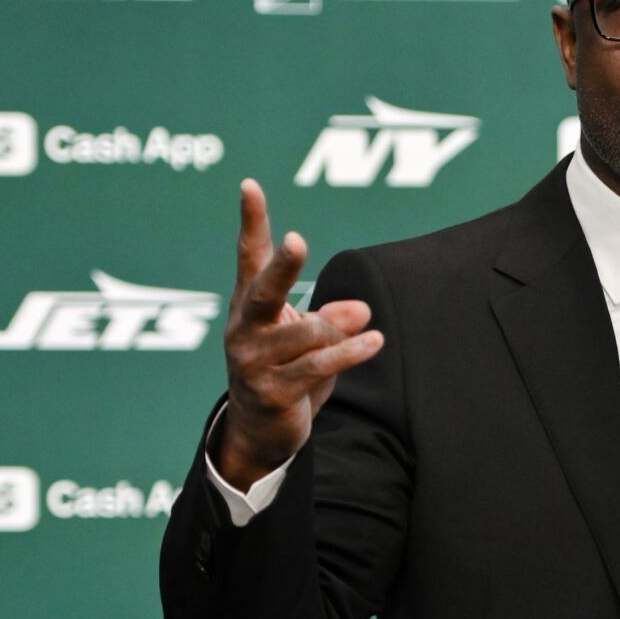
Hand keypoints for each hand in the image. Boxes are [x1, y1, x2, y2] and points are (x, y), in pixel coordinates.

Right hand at [216, 178, 384, 488]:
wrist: (260, 434)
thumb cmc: (285, 372)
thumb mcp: (310, 340)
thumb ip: (332, 319)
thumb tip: (363, 311)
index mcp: (248, 305)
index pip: (249, 256)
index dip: (251, 221)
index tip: (250, 185)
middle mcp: (244, 328)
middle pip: (264, 290)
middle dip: (284, 268)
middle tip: (299, 242)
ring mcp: (253, 361)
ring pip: (308, 333)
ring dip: (337, 335)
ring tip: (359, 339)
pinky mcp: (273, 390)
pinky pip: (320, 364)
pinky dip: (351, 351)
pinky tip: (375, 342)